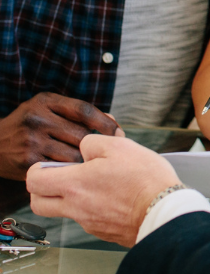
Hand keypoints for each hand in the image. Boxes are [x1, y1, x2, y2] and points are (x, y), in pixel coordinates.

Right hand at [0, 93, 123, 180]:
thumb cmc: (31, 125)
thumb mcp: (49, 109)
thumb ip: (78, 113)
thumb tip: (113, 123)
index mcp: (46, 102)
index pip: (84, 110)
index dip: (105, 123)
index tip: (118, 132)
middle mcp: (37, 119)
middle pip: (81, 134)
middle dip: (96, 145)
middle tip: (106, 153)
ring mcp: (31, 141)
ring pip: (73, 154)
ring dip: (84, 160)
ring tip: (88, 163)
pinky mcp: (27, 162)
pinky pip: (59, 169)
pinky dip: (69, 171)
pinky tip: (73, 172)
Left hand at [27, 135, 179, 247]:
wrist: (164, 211)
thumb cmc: (144, 179)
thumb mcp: (120, 146)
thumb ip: (93, 143)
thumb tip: (84, 148)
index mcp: (75, 184)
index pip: (33, 181)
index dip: (36, 170)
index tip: (48, 165)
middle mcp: (75, 207)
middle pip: (38, 204)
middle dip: (42, 190)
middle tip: (61, 178)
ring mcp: (89, 223)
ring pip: (65, 212)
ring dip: (71, 198)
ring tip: (97, 185)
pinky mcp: (103, 232)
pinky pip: (88, 219)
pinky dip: (94, 208)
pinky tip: (115, 197)